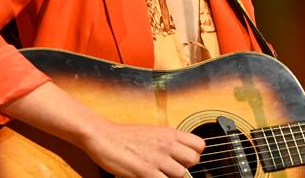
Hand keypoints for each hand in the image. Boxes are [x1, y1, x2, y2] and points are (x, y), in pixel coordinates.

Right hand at [82, 120, 203, 177]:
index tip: (184, 157)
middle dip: (185, 166)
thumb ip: (168, 141)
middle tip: (173, 167)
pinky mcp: (147, 172)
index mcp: (169, 133)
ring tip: (159, 173)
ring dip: (171, 176)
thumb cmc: (125, 136)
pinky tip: (150, 176)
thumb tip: (181, 153)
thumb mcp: (152, 132)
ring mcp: (157, 159)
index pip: (199, 144)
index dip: (194, 153)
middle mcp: (166, 144)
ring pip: (181, 174)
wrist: (105, 137)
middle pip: (194, 160)